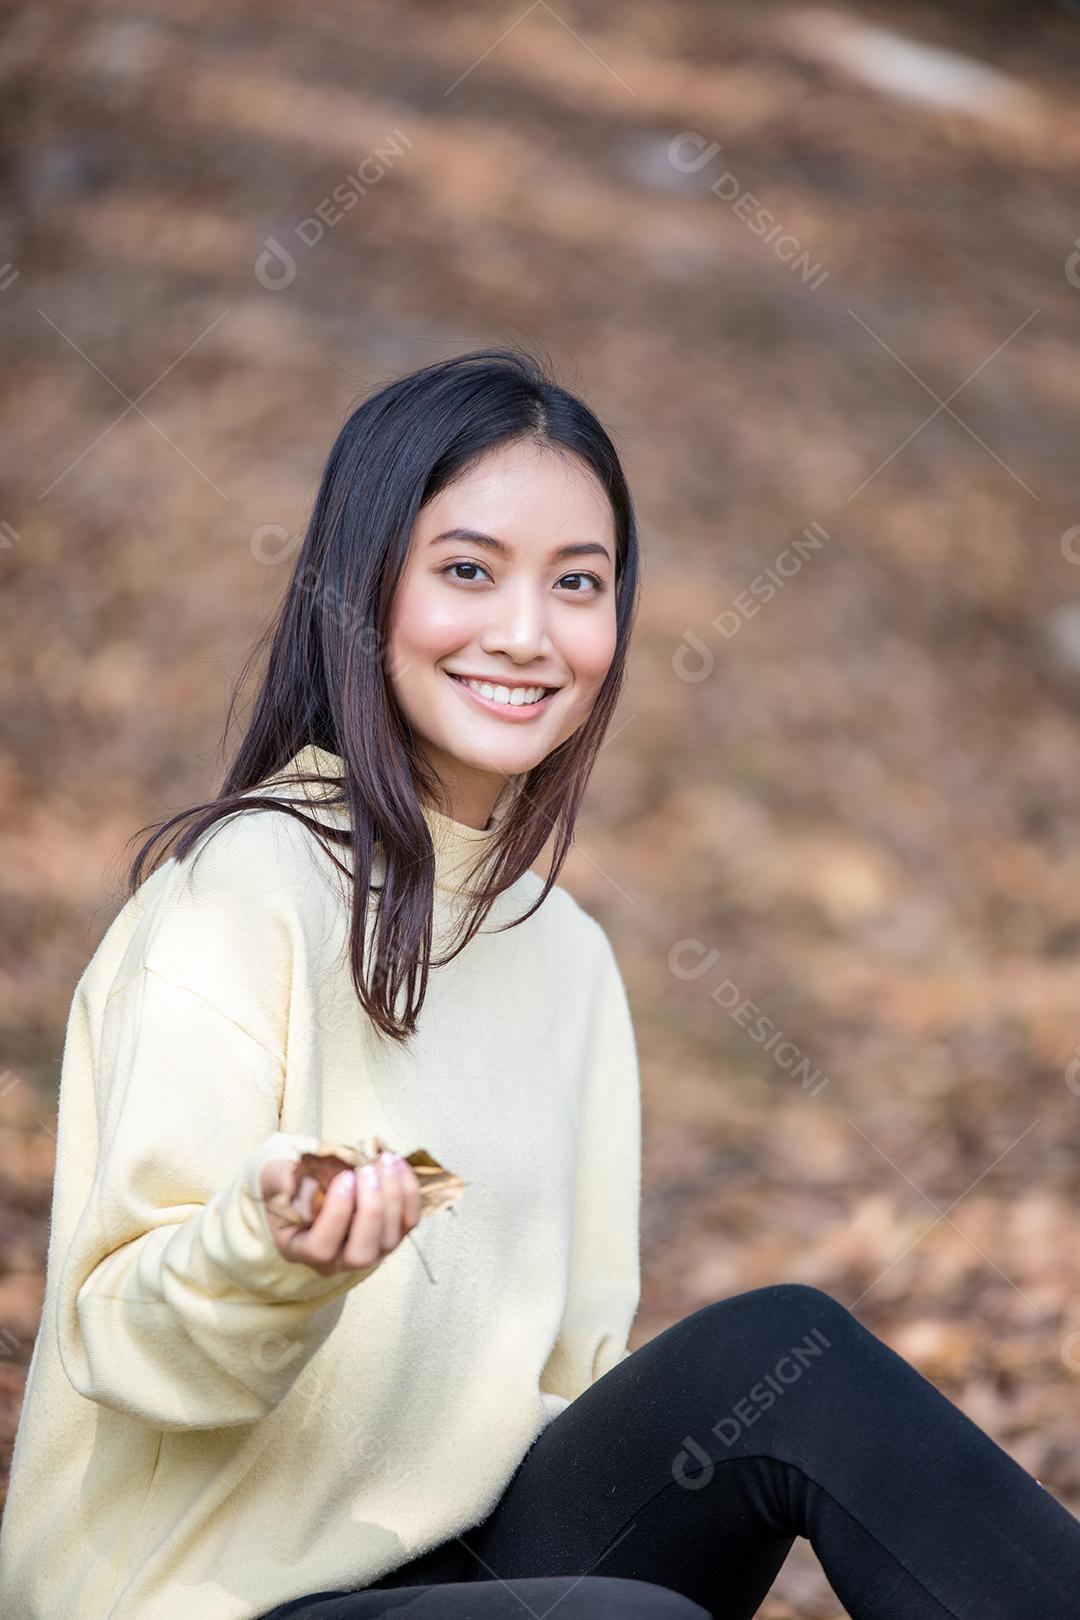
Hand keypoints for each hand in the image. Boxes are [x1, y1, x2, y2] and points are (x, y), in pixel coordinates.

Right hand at [259, 1150, 420, 1276]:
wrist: (314, 1183)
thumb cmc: (292, 1184)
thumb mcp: (274, 1177)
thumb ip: (279, 1179)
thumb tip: (297, 1182)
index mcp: (302, 1250)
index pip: (321, 1249)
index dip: (336, 1215)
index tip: (344, 1178)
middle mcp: (338, 1259)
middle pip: (362, 1255)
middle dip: (370, 1210)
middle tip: (366, 1171)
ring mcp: (370, 1249)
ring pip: (390, 1239)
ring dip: (393, 1196)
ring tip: (383, 1161)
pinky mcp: (392, 1233)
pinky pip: (409, 1221)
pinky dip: (409, 1192)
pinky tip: (397, 1163)